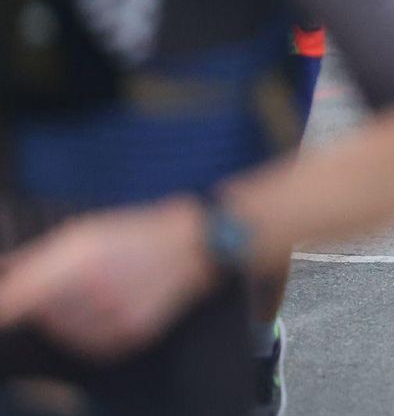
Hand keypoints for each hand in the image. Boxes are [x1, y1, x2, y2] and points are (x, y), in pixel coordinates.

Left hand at [0, 198, 215, 360]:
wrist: (192, 247)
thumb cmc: (131, 233)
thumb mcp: (82, 232)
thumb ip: (34, 256)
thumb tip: (2, 271)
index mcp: (76, 261)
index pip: (14, 301)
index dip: (6, 306)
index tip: (6, 308)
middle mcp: (93, 292)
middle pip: (40, 317)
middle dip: (45, 302)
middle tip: (73, 282)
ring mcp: (114, 317)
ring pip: (63, 332)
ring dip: (67, 318)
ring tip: (94, 294)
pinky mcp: (131, 336)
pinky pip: (90, 345)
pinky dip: (90, 333)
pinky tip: (107, 310)